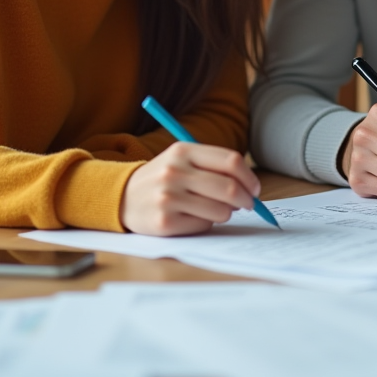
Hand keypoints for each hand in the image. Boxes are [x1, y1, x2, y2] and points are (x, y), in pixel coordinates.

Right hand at [119, 142, 260, 235]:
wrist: (122, 196)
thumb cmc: (163, 178)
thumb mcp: (182, 159)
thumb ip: (214, 166)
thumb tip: (251, 188)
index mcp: (183, 150)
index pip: (231, 161)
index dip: (250, 177)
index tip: (255, 188)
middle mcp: (175, 172)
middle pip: (230, 188)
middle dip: (247, 200)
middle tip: (248, 204)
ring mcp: (168, 198)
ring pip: (221, 211)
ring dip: (225, 213)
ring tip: (213, 209)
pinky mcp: (165, 223)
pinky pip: (204, 225)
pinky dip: (206, 223)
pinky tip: (192, 216)